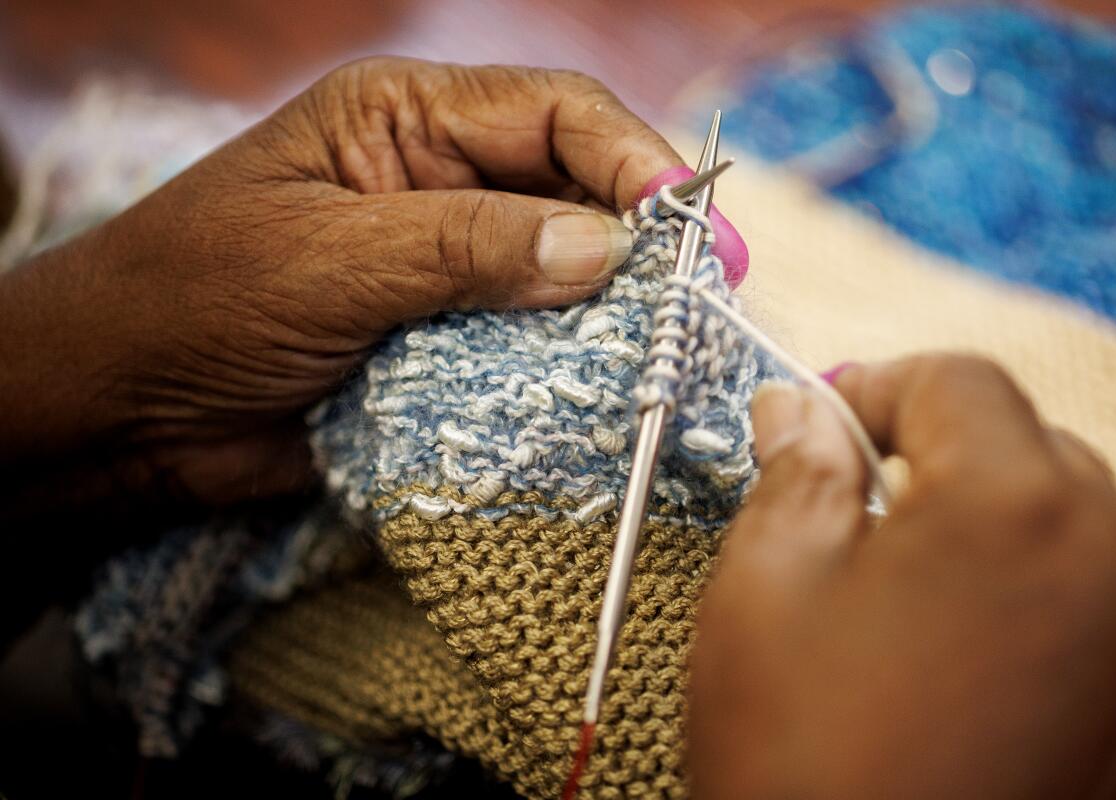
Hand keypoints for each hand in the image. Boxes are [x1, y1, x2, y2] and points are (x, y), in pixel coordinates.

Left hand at [0, 58, 680, 506]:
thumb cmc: (196, 299)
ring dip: (608, 313)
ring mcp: (446, 268)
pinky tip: (600, 390)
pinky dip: (565, 368)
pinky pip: (528, 346)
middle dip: (638, 241)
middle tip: (701, 299)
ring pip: (562, 276)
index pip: (553, 114)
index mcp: (406, 121)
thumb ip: (466, 245)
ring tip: (663, 350)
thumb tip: (603, 248)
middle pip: (574, 193)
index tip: (689, 226)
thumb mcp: (330, 257)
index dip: (632, 161)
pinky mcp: (444, 343)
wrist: (122, 410)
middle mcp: (441, 184)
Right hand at [690, 356, 1115, 798]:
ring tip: (906, 604)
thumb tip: (798, 410)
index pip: (957, 380)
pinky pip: (1105, 621)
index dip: (876, 386)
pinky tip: (964, 670)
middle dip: (940, 458)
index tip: (823, 422)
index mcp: (1014, 508)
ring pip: (1075, 533)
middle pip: (1029, 448)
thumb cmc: (804, 766)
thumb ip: (793, 472)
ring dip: (994, 535)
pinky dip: (1038, 612)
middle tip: (854, 511)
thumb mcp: (763, 590)